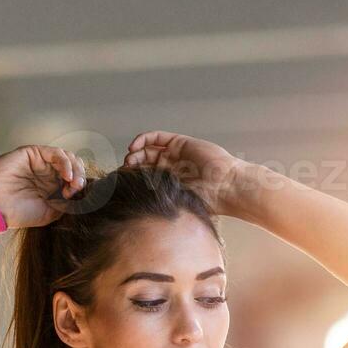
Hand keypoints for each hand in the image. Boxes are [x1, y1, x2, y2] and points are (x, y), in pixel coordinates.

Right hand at [0, 145, 89, 228]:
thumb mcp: (50, 213)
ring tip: (73, 183)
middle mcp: (48, 173)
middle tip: (77, 189)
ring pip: (68, 157)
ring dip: (75, 169)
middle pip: (74, 167)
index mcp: (52, 188)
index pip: (75, 181)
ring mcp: (41, 163)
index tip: (79, 198)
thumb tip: (84, 197)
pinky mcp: (34, 153)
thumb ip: (67, 203)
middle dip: (80, 177)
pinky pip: (56, 153)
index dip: (81, 187)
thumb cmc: (19, 213)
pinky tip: (67, 175)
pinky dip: (65, 162)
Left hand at [122, 131, 246, 215]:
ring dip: (136, 153)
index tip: (121, 185)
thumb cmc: (208, 202)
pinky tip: (135, 147)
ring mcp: (176, 154)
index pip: (145, 178)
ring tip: (129, 160)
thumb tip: (135, 210)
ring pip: (148, 149)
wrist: (226, 187)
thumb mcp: (178, 203)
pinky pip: (158, 138)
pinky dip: (144, 139)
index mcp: (170, 184)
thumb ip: (161, 201)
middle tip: (124, 172)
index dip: (132, 179)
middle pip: (144, 163)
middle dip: (132, 166)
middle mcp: (172, 168)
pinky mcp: (180, 143)